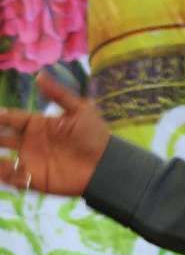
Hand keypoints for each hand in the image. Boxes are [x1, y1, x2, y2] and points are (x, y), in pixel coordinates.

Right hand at [0, 71, 110, 196]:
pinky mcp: (34, 179)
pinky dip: (3, 174)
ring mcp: (31, 160)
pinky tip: (4, 166)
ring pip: (2, 158)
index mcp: (38, 125)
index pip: (11, 118)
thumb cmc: (94, 135)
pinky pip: (12, 177)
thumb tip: (39, 75)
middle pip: (1, 137)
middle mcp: (30, 142)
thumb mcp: (80, 110)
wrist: (106, 164)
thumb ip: (59, 94)